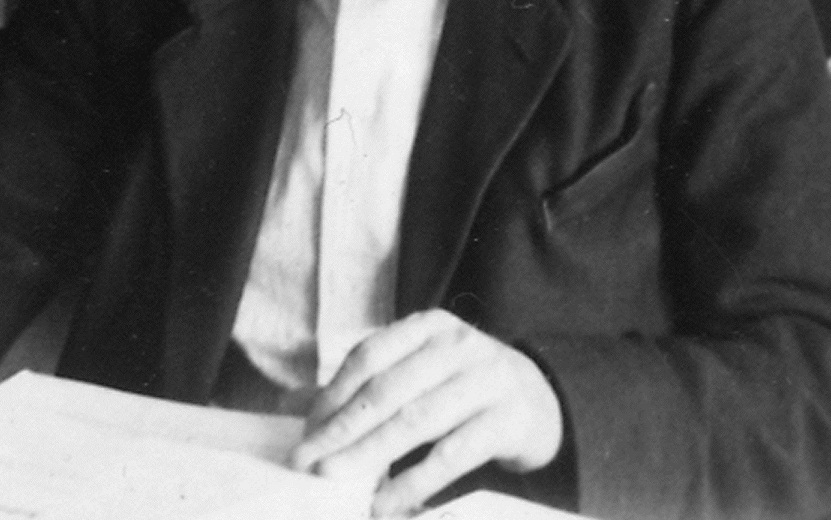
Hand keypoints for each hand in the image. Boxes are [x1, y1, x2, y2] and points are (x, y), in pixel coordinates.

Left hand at [289, 310, 563, 516]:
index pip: (369, 357)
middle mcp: (458, 345)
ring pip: (417, 419)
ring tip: (336, 480)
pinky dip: (415, 481)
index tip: (305, 434)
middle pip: (388, 389)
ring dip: (371, 454)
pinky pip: (453, 454)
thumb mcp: (421, 371)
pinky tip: (385, 502)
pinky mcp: (507, 419)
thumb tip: (290, 406)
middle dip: (342, 430)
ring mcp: (486, 379)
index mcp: (428, 327)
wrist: (539, 402)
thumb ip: (364, 385)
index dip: (332, 396)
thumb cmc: (464, 387)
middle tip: (307, 464)